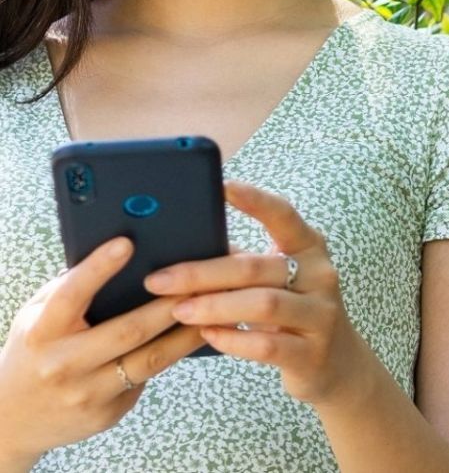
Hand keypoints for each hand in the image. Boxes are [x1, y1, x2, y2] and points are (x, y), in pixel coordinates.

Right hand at [0, 237, 204, 464]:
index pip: (70, 295)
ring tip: (215, 305)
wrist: (13, 419)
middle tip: (202, 278)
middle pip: (128, 331)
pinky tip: (199, 334)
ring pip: (150, 359)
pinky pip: (149, 378)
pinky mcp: (107, 412)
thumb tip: (120, 251)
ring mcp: (87, 393)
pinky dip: (176, 353)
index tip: (126, 243)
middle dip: (170, 303)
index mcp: (41, 333)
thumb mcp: (38, 315)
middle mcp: (62, 365)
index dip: (98, 269)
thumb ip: (70, 288)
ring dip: (187, 331)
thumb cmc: (34, 350)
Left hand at [144, 180, 374, 408]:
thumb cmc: (292, 310)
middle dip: (203, 272)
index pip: (283, 215)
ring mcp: (321, 314)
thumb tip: (184, 248)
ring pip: (263, 304)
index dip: (254, 200)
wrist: (335, 361)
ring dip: (214, 306)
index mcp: (310, 247)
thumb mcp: (276, 279)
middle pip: (257, 267)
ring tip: (178, 310)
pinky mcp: (312, 352)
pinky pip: (266, 345)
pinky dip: (232, 339)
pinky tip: (207, 335)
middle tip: (159, 279)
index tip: (221, 186)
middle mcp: (321, 275)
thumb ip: (243, 263)